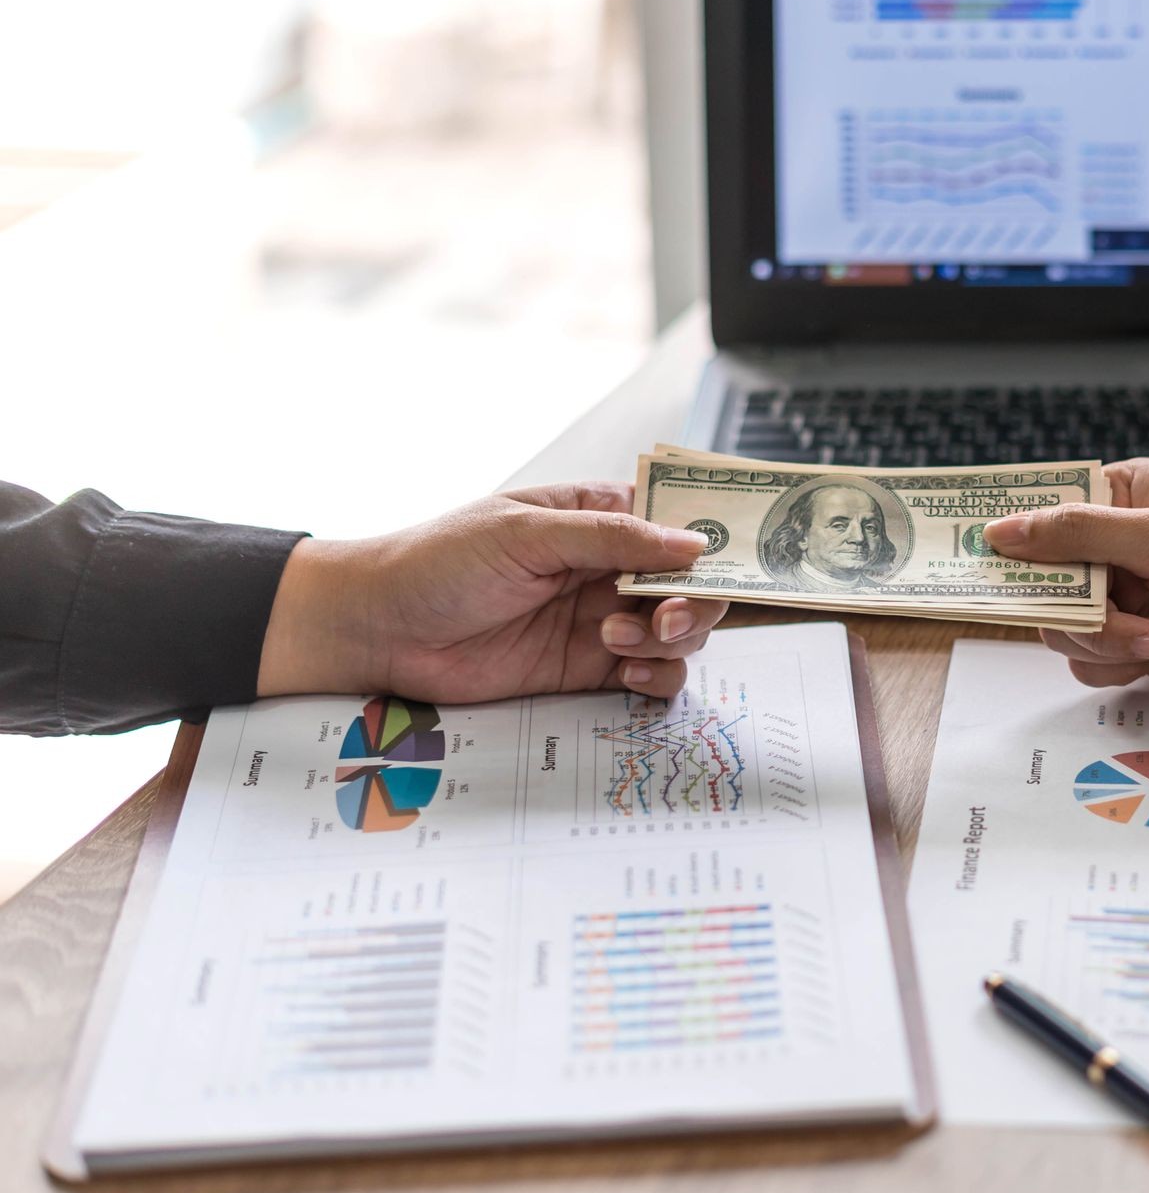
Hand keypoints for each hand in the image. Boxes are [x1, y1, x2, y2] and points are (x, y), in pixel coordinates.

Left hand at [257, 482, 726, 701]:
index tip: (725, 559)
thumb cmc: (439, 563)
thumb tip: (690, 544)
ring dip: (668, 639)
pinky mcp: (588, 668)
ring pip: (679, 631)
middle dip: (692, 601)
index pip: (676, 519)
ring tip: (616, 642)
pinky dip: (656, 677)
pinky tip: (623, 671)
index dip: (710, 538)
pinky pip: (652, 674)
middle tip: (661, 616)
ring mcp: (601, 618)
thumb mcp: (526, 533)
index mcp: (597, 515)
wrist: (380, 630)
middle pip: (690, 582)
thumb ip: (612, 539)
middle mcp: (608, 566)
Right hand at [983, 459, 1148, 688]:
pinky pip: (1100, 663)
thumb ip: (1077, 534)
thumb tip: (1002, 528)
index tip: (976, 561)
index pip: (1041, 512)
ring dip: (1111, 640)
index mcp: (1121, 497)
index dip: (1009, 538)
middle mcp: (1120, 545)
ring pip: (1069, 631)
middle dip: (1079, 608)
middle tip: (1112, 611)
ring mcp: (1135, 596)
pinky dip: (1126, 663)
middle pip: (1046, 585)